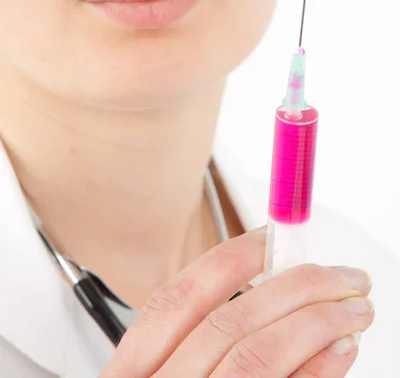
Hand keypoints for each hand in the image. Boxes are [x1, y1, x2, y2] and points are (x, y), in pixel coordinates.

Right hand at [100, 225, 373, 376]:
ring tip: (354, 308)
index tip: (274, 238)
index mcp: (131, 374)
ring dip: (316, 322)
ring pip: (256, 356)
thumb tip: (273, 287)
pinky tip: (341, 351)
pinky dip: (317, 369)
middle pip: (229, 321)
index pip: (179, 297)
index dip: (231, 259)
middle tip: (341, 275)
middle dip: (295, 286)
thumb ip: (204, 340)